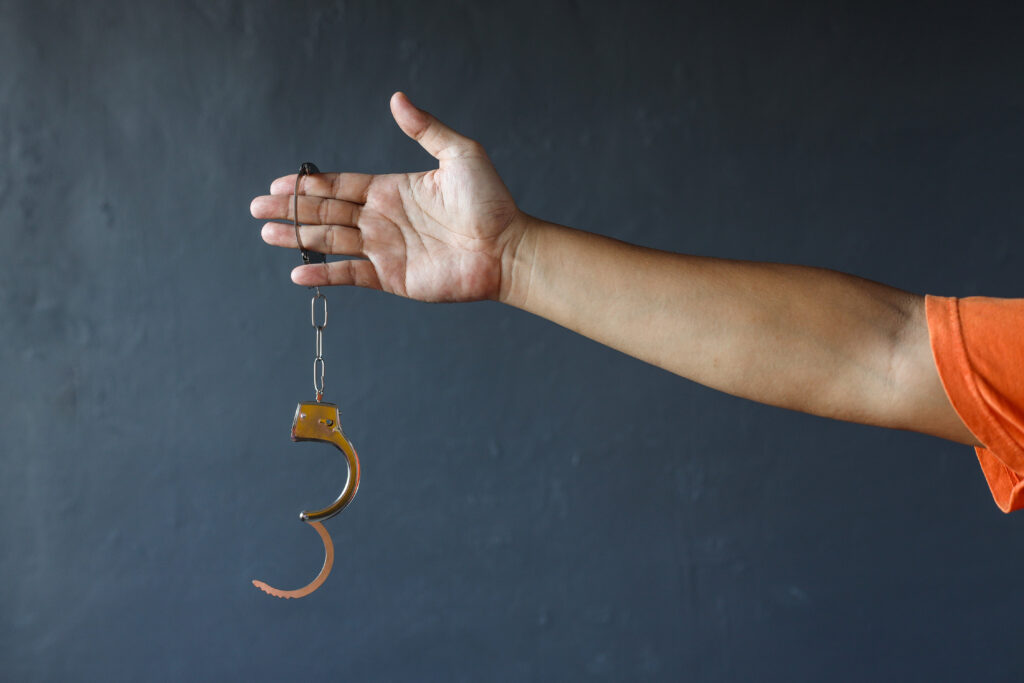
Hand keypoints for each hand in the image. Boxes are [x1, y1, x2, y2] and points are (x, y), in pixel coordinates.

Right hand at [252, 92, 527, 302]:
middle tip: (256, 207)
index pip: (340, 185)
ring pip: (331, 241)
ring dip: (297, 236)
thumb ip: (426, 129)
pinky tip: (297, 272)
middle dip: (291, 208)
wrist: (507, 249)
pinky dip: (323, 273)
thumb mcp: (460, 155)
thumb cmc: (491, 202)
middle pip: (326, 212)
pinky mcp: (392, 277)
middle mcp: (383, 219)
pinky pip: (350, 274)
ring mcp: (385, 249)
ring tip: (266, 232)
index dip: (309, 184)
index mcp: (392, 190)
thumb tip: (397, 98)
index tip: (279, 182)